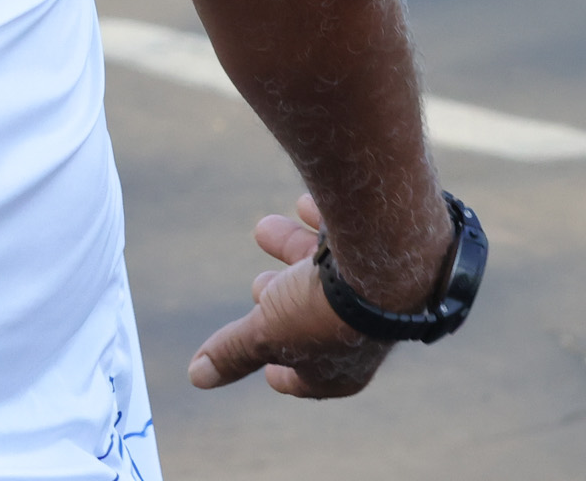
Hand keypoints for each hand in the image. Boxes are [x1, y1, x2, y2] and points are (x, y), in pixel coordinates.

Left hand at [187, 196, 394, 399]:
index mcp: (343, 368)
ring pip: (328, 273)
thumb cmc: (328, 306)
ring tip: (264, 229)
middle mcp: (365, 333)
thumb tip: (198, 376)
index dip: (285, 375)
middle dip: (281, 302)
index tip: (269, 372)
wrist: (388, 253)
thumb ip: (233, 351)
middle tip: (259, 288)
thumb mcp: (266, 332)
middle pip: (315, 321)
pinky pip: (353, 239)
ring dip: (293, 250)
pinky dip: (325, 222)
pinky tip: (305, 205)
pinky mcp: (387, 254)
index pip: (311, 380)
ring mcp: (380, 292)